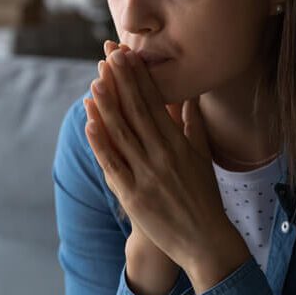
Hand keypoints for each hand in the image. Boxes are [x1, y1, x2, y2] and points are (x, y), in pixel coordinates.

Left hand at [85, 41, 180, 294]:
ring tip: (95, 81)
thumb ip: (193, 124)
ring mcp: (146, 174)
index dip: (140, 78)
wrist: (204, 238)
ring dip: (107, 106)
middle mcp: (162, 154)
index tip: (129, 56)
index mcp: (179, 143)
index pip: (156, 102)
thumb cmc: (205, 194)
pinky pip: (113, 164)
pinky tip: (90, 124)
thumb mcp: (203, 155)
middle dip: (122, 82)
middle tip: (110, 56)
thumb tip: (190, 97)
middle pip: (137, 111)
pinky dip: (100, 143)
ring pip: (122, 134)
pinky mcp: (132, 195)